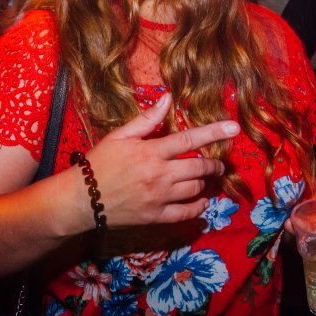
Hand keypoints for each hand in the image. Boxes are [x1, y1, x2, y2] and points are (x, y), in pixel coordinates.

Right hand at [85, 93, 234, 226]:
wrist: (81, 199)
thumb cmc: (99, 163)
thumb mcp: (119, 136)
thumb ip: (147, 119)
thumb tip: (168, 99)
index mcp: (151, 152)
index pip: (190, 138)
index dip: (214, 132)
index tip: (234, 128)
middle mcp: (159, 175)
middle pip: (199, 167)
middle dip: (214, 164)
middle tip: (218, 163)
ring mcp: (159, 198)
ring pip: (195, 189)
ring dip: (205, 182)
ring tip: (205, 178)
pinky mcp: (156, 216)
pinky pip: (186, 213)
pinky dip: (198, 207)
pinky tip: (201, 201)